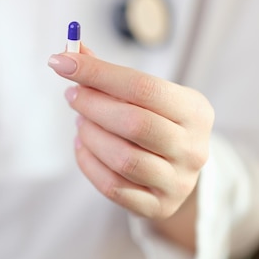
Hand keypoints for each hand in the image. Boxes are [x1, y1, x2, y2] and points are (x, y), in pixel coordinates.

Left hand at [48, 45, 213, 219]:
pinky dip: (88, 163)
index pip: (143, 87)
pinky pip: (112, 187)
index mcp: (196, 111)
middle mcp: (194, 148)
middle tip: (71, 95)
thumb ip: (107, 74)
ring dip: (90, 135)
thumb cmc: (154, 122)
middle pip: (133, 123)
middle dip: (92, 105)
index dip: (98, 73)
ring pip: (123, 158)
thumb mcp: (143, 96)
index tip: (61, 62)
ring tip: (81, 122)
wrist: (176, 171)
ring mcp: (179, 181)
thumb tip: (69, 52)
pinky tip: (82, 145)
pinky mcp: (159, 206)